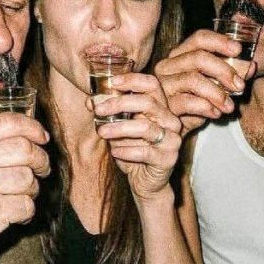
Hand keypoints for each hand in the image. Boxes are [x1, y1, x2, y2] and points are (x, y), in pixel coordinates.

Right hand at [0, 113, 50, 263]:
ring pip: (28, 179)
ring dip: (31, 190)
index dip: (32, 128)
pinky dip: (26, 213)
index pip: (8, 123)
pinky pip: (26, 205)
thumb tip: (25, 136)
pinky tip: (14, 215)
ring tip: (19, 197)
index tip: (42, 138)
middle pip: (25, 149)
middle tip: (42, 170)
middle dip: (41, 160)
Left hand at [90, 72, 182, 201]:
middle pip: (148, 102)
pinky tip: (115, 152)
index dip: (132, 80)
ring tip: (102, 132)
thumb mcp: (118, 131)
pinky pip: (145, 152)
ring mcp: (172, 139)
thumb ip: (108, 115)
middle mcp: (170, 120)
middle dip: (119, 103)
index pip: (152, 84)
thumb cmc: (133, 152)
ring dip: (119, 128)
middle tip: (98, 110)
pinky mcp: (169, 158)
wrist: (146, 183)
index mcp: (160, 108)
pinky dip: (126, 151)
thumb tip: (90, 101)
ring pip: (145, 127)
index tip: (111, 82)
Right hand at [154, 30, 255, 134]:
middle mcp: (169, 65)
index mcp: (181, 54)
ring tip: (230, 106)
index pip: (199, 38)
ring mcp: (165, 84)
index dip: (220, 41)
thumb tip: (251, 66)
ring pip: (193, 80)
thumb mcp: (216, 84)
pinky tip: (216, 113)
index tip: (238, 50)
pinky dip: (206, 107)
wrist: (177, 126)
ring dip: (217, 93)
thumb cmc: (196, 100)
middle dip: (223, 70)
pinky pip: (187, 102)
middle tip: (240, 86)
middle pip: (198, 58)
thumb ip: (232, 74)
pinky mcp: (165, 104)